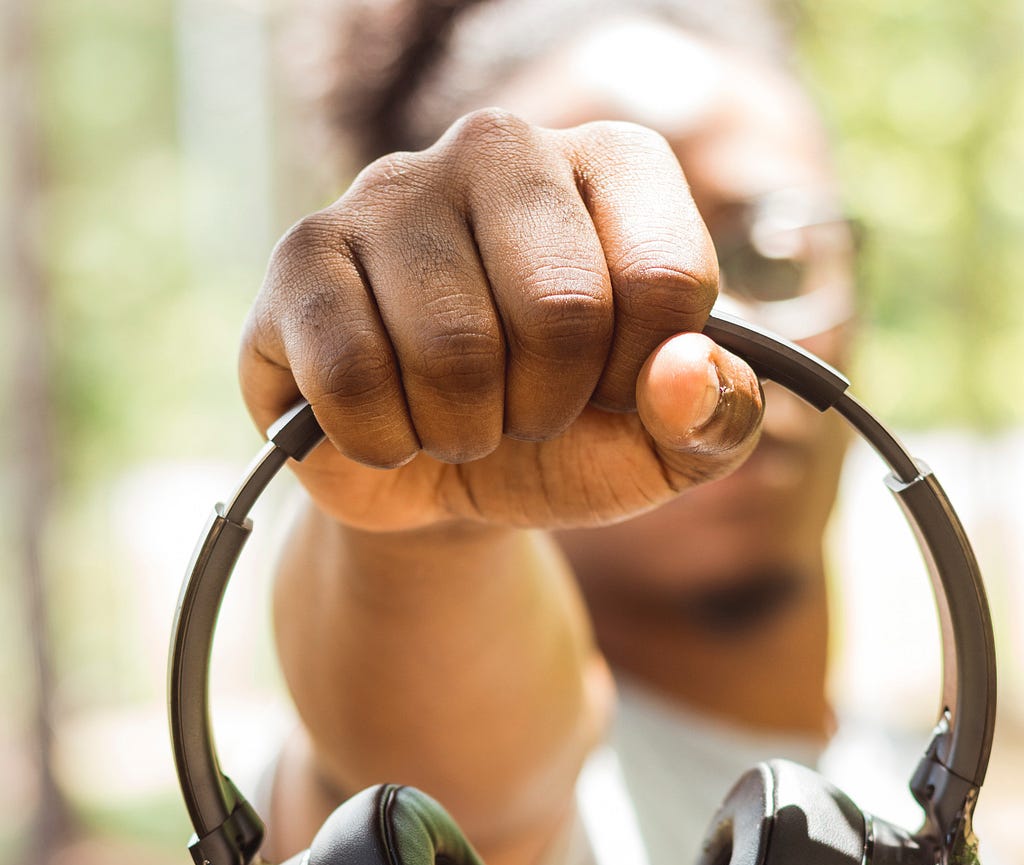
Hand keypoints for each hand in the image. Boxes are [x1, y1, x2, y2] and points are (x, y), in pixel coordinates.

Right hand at [239, 111, 763, 532]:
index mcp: (612, 164)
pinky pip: (352, 373)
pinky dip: (381, 440)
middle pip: (562, 308)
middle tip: (522, 413)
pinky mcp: (302, 256)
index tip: (609, 391)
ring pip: (452, 349)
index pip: (666, 279)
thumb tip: (682, 377)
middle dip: (548, 409)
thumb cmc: (563, 442)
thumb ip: (717, 415)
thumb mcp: (662, 447)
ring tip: (454, 418)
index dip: (640, 381)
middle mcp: (501, 145)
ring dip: (462, 431)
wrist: (441, 487)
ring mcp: (391, 191)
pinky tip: (385, 424)